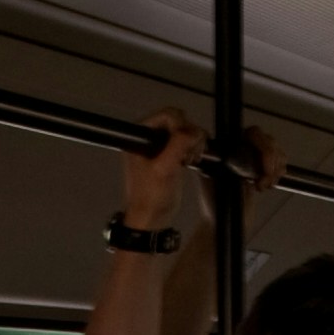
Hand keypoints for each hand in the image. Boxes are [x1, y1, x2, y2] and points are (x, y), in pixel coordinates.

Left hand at [116, 108, 206, 229]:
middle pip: (177, 121)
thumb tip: (194, 130)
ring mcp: (159, 146)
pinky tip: (192, 161)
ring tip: (191, 159)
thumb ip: (178, 145)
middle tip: (190, 154)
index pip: (167, 115)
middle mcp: (147, 138)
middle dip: (188, 135)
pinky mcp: (169, 155)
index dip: (181, 126)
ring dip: (193, 142)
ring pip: (184, 131)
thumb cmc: (152, 196)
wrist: (151, 220)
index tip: (185, 144)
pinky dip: (193, 148)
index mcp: (139, 136)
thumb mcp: (164, 169)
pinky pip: (186, 142)